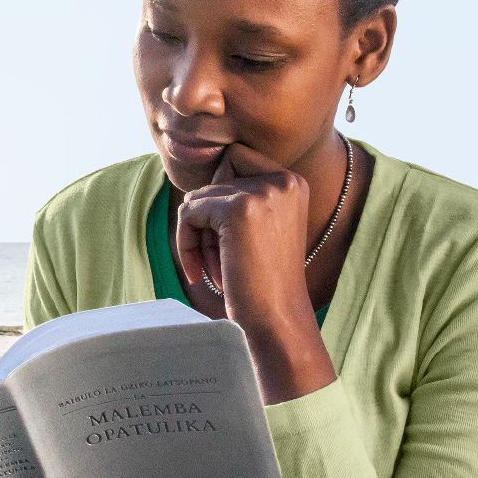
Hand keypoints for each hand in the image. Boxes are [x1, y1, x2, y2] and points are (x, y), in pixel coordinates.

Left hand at [176, 142, 311, 328]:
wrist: (275, 318)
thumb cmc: (262, 281)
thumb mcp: (260, 229)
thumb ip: (237, 197)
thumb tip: (194, 189)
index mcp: (292, 181)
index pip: (235, 159)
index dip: (220, 196)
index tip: (225, 235)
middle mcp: (283, 180)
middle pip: (215, 177)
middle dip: (207, 216)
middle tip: (217, 256)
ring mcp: (262, 192)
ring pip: (198, 197)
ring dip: (197, 235)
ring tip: (216, 269)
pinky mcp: (238, 209)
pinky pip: (189, 212)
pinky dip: (185, 242)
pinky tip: (201, 272)